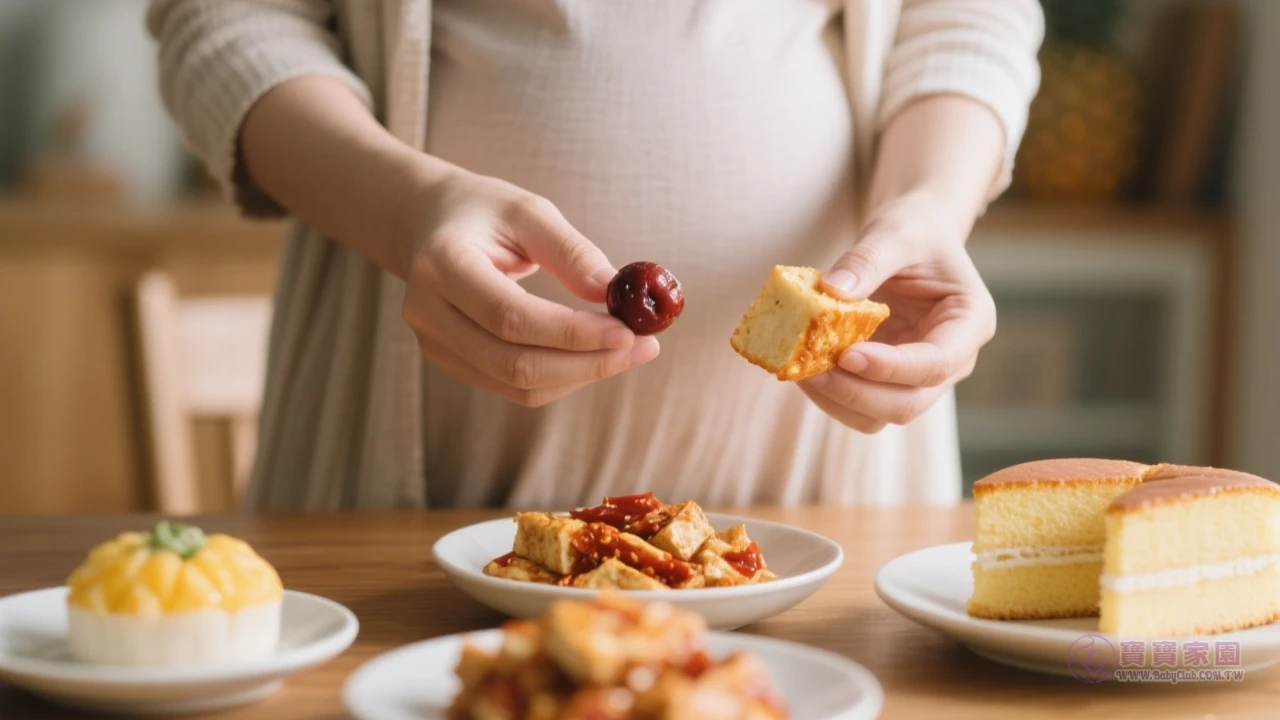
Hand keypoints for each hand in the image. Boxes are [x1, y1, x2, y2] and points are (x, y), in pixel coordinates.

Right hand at [399, 168, 657, 406]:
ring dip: (580, 375)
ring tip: (630, 351)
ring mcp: (434, 343)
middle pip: (513, 362)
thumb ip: (570, 251)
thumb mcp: (527, 211)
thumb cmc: (482, 212)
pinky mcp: (450, 361)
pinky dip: (562, 377)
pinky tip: (595, 356)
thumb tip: (614, 292)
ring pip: (516, 384)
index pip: (510, 316)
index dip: (572, 332)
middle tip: (644, 347)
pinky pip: (512, 386)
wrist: (427, 224)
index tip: (628, 331)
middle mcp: (428, 311)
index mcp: (442, 264)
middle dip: (586, 362)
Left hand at [799, 190, 995, 431]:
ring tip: (800, 369)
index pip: (936, 363)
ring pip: (880, 414)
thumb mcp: (895, 231)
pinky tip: (803, 367)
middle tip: (810, 369)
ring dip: (837, 401)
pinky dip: (830, 395)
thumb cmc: (914, 229)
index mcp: (970, 323)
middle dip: (856, 392)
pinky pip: (859, 403)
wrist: (914, 236)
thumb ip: (867, 259)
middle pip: (908, 403)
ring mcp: (918, 375)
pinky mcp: (888, 378)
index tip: (846, 355)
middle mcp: (951, 360)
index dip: (891, 368)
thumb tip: (831, 292)